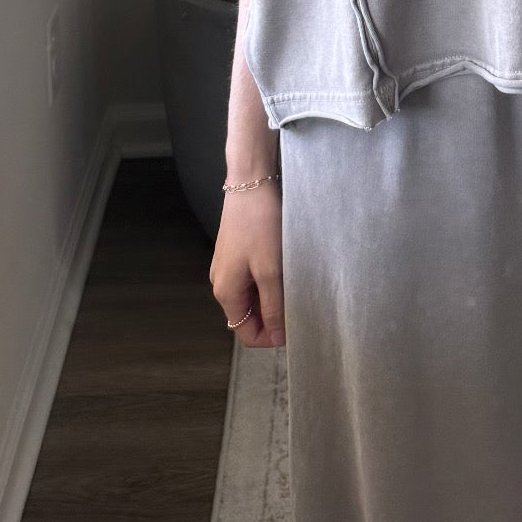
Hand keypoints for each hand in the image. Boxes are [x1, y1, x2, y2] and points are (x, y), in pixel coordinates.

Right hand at [210, 183, 284, 348]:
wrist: (250, 183)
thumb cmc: (259, 225)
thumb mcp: (270, 271)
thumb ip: (274, 307)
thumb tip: (278, 338)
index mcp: (226, 293)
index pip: (246, 333)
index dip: (270, 337)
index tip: (294, 326)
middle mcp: (222, 283)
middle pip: (248, 316)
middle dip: (273, 315)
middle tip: (299, 302)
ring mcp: (227, 267)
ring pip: (252, 296)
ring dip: (272, 296)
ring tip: (293, 282)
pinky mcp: (235, 252)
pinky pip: (252, 278)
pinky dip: (268, 280)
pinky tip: (284, 267)